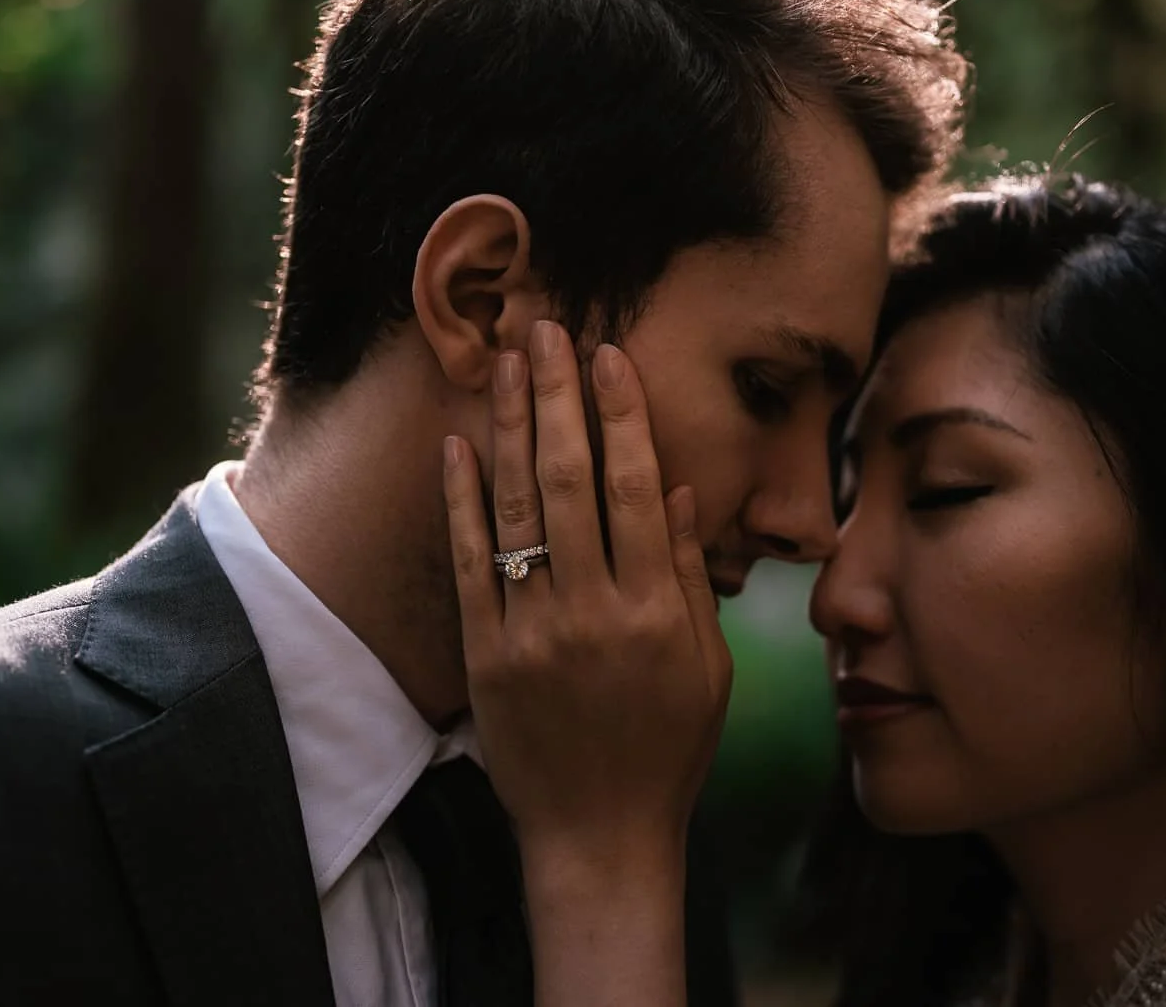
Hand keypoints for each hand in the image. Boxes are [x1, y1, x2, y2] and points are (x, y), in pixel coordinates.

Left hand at [442, 319, 732, 867]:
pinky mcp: (484, 656)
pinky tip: (457, 446)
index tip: (610, 355)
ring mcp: (532, 633)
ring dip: (507, 428)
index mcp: (657, 609)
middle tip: (547, 330)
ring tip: (503, 363)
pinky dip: (460, 502)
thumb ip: (693, 576)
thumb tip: (683, 488)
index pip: (638, 486)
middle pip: (570, 480)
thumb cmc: (668, 748)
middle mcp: (593, 611)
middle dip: (557, 396)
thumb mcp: (708, 666)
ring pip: (516, 510)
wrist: (599, 836)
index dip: (623, 414)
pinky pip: (468, 565)